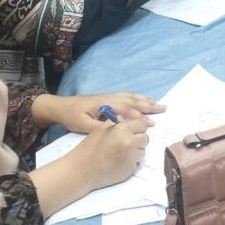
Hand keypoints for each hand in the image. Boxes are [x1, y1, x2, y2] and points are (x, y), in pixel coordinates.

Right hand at [29, 115, 150, 214]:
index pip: (141, 124)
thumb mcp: (100, 129)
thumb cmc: (89, 149)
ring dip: (136, 150)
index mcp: (122, 130)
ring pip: (142, 151)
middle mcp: (130, 143)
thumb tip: (125, 118)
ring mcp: (131, 157)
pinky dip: (131, 161)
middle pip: (145, 138)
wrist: (82, 170)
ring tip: (122, 152)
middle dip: (138, 138)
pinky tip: (119, 161)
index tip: (134, 129)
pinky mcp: (130, 169)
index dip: (137, 126)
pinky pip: (137, 162)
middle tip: (127, 141)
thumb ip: (115, 122)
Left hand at [32, 91, 165, 132]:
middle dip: (148, 105)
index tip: (151, 123)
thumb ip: (99, 127)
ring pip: (130, 97)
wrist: (60, 106)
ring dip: (145, 100)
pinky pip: (126, 96)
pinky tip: (142, 100)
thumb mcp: (82, 125)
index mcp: (104, 104)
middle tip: (163, 108)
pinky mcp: (107, 98)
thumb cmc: (71, 117)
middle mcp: (109, 98)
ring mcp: (109, 96)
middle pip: (132, 100)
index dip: (139, 116)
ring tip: (157, 104)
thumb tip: (116, 129)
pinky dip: (137, 97)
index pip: (126, 110)